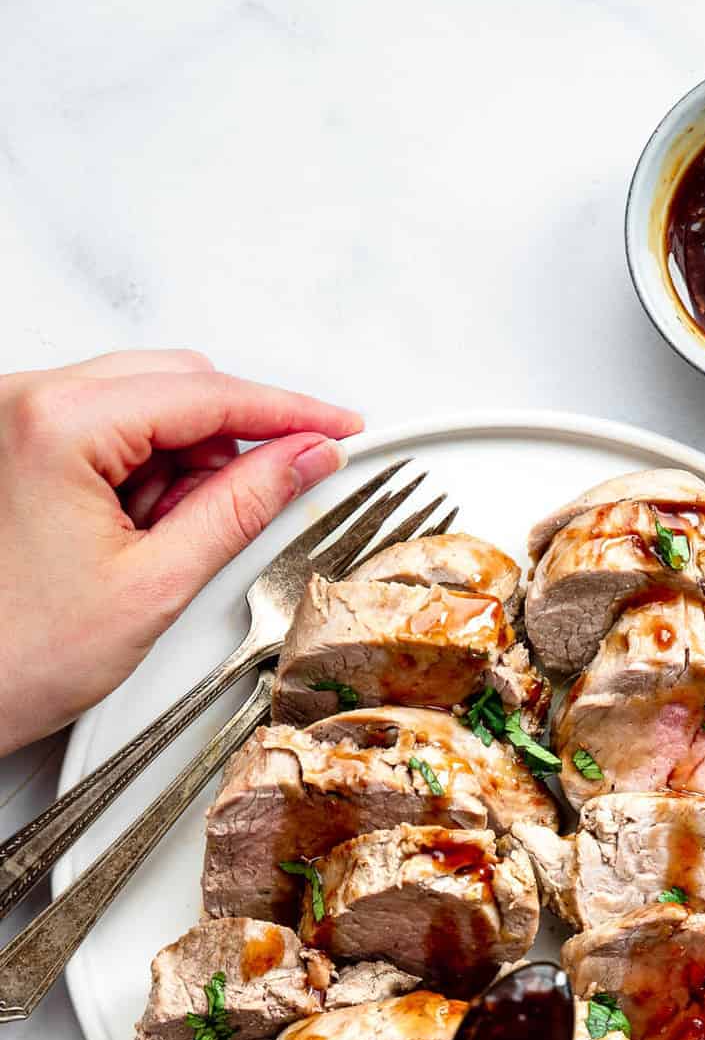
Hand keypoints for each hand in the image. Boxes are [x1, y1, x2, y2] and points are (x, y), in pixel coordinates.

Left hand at [0, 349, 362, 754]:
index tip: (337, 425)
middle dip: (231, 442)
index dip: (285, 411)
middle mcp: (24, 404)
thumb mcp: (156, 584)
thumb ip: (241, 508)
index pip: (204, 392)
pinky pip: (108, 431)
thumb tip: (300, 459)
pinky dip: (145, 475)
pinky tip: (144, 532)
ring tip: (170, 543)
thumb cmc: (18, 656)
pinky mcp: (18, 447)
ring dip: (184, 465)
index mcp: (56, 423)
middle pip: (174, 384)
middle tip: (278, 493)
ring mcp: (16, 422)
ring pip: (144, 406)